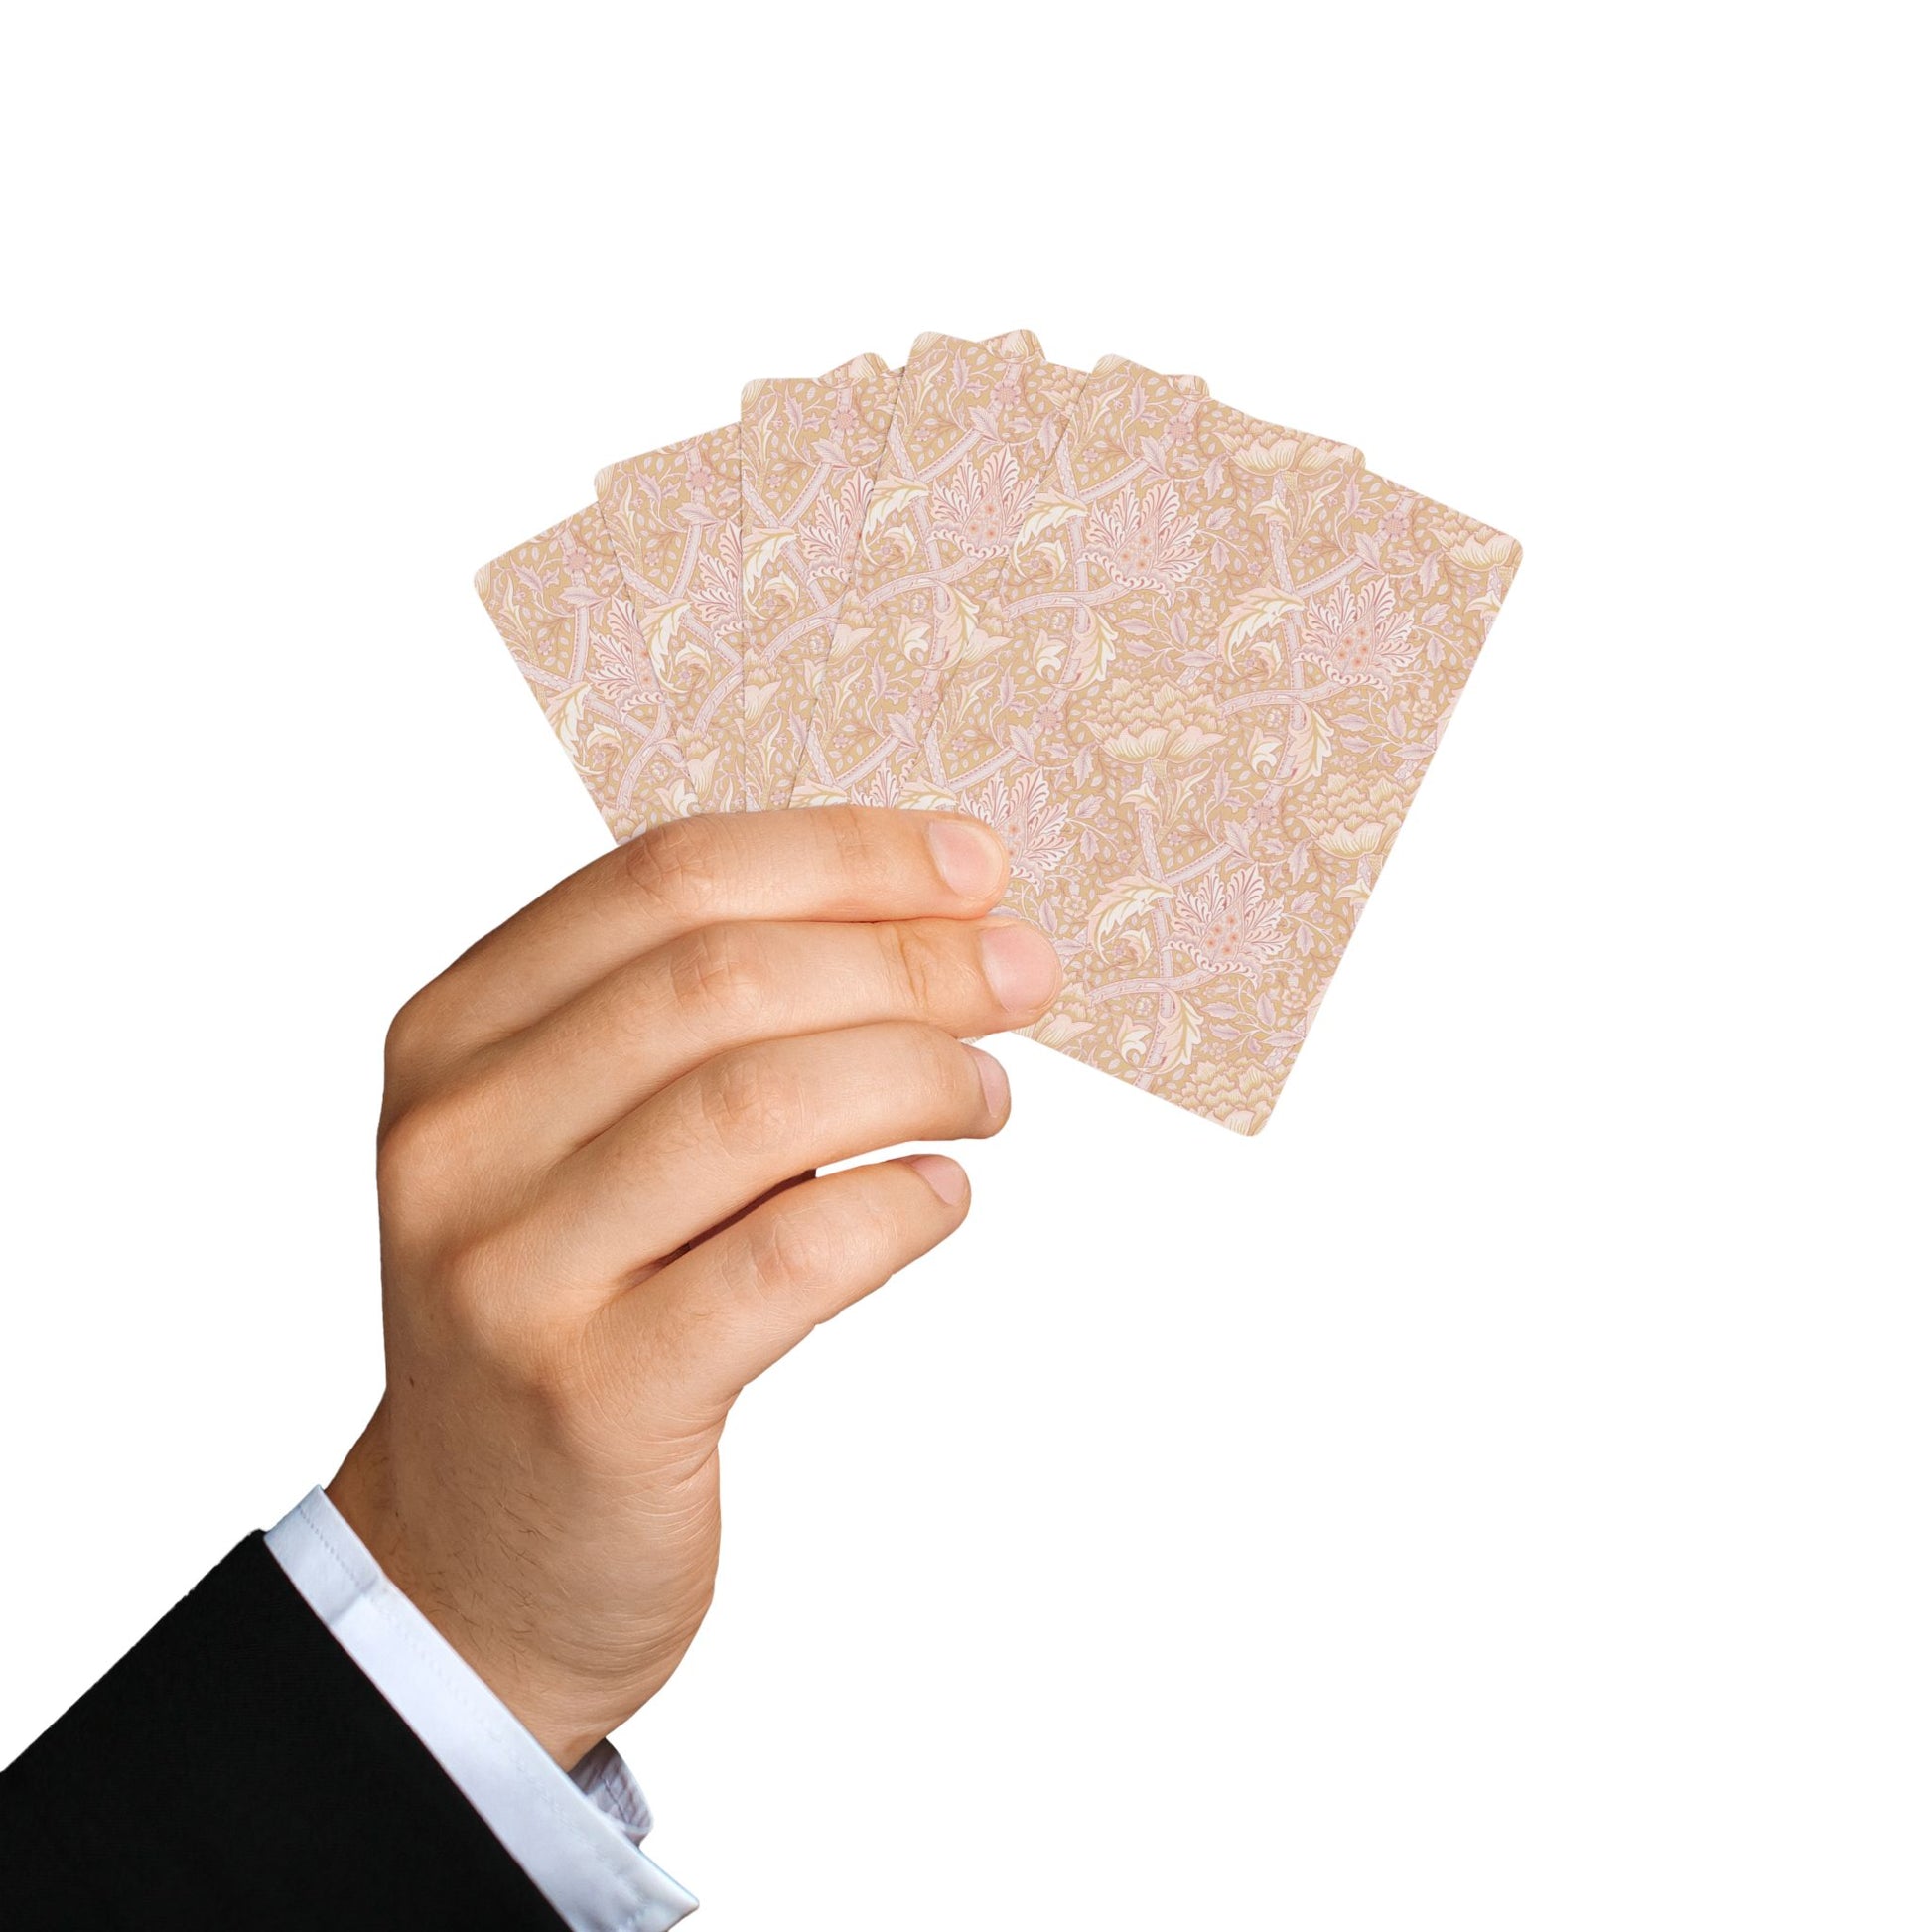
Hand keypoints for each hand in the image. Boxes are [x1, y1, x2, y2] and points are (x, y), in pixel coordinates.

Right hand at [328, 807, 1060, 1766]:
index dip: (843, 855)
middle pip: (721, 978)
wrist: (478, 1557)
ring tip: (989, 1093)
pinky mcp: (594, 1394)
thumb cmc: (575, 1309)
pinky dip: (893, 1206)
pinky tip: (939, 1194)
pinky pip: (787, 1258)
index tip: (975, 868)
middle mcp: (458, 1136)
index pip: (667, 877)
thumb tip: (936, 918)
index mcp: (455, 1033)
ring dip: (915, 1073)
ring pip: (757, 1104)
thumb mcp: (584, 1138)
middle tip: (1022, 975)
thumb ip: (704, 1023)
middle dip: (907, 957)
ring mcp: (514, 1269)